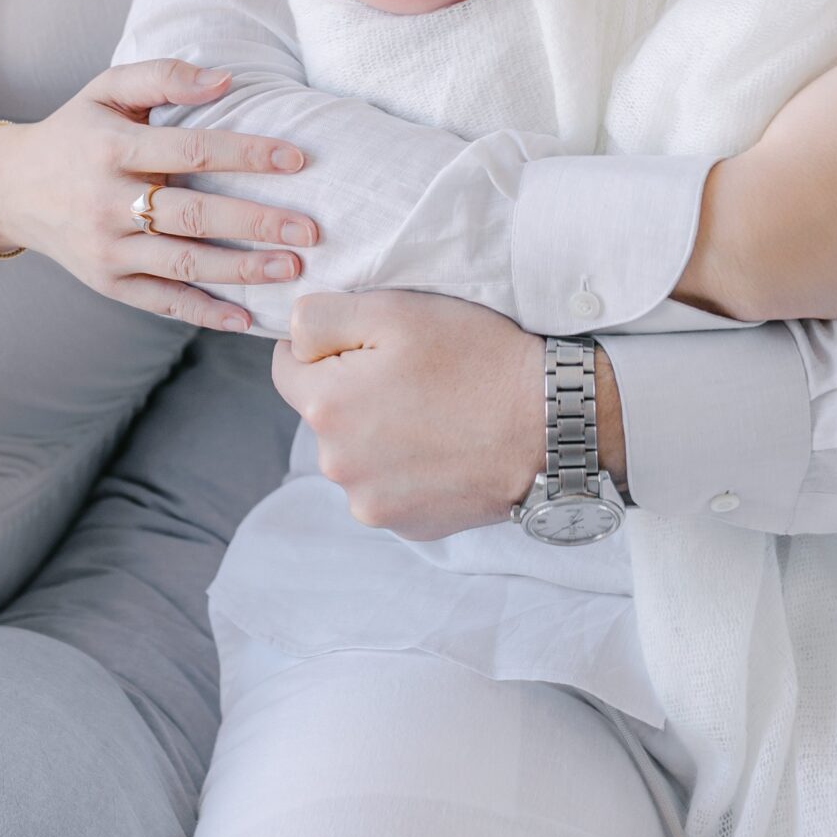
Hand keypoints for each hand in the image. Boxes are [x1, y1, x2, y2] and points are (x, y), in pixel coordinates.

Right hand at [0, 58, 317, 329]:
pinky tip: (247, 317)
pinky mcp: (107, 283)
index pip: (192, 150)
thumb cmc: (75, 131)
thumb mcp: (107, 89)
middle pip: (194, 215)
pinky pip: (163, 302)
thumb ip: (165, 75)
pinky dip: (205, 314)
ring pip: (184, 264)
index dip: (247, 154)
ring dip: (242, 270)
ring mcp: (107, 249)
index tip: (297, 160)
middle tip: (311, 230)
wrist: (10, 189)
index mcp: (112, 148)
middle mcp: (108, 202)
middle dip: (257, 224)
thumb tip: (227, 79)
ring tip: (292, 268)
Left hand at [272, 291, 543, 538]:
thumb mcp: (393, 310)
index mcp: (325, 406)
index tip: (372, 345)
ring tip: (436, 413)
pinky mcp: (409, 526)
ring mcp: (373, 504)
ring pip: (356, 455)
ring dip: (380, 434)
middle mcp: (337, 465)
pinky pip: (391, 488)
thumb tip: (290, 339)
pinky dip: (409, 469)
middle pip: (324, 415)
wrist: (549, 423)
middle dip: (354, 392)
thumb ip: (320, 318)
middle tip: (414, 376)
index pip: (287, 367)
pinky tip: (447, 448)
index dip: (326, 347)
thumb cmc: (475, 358)